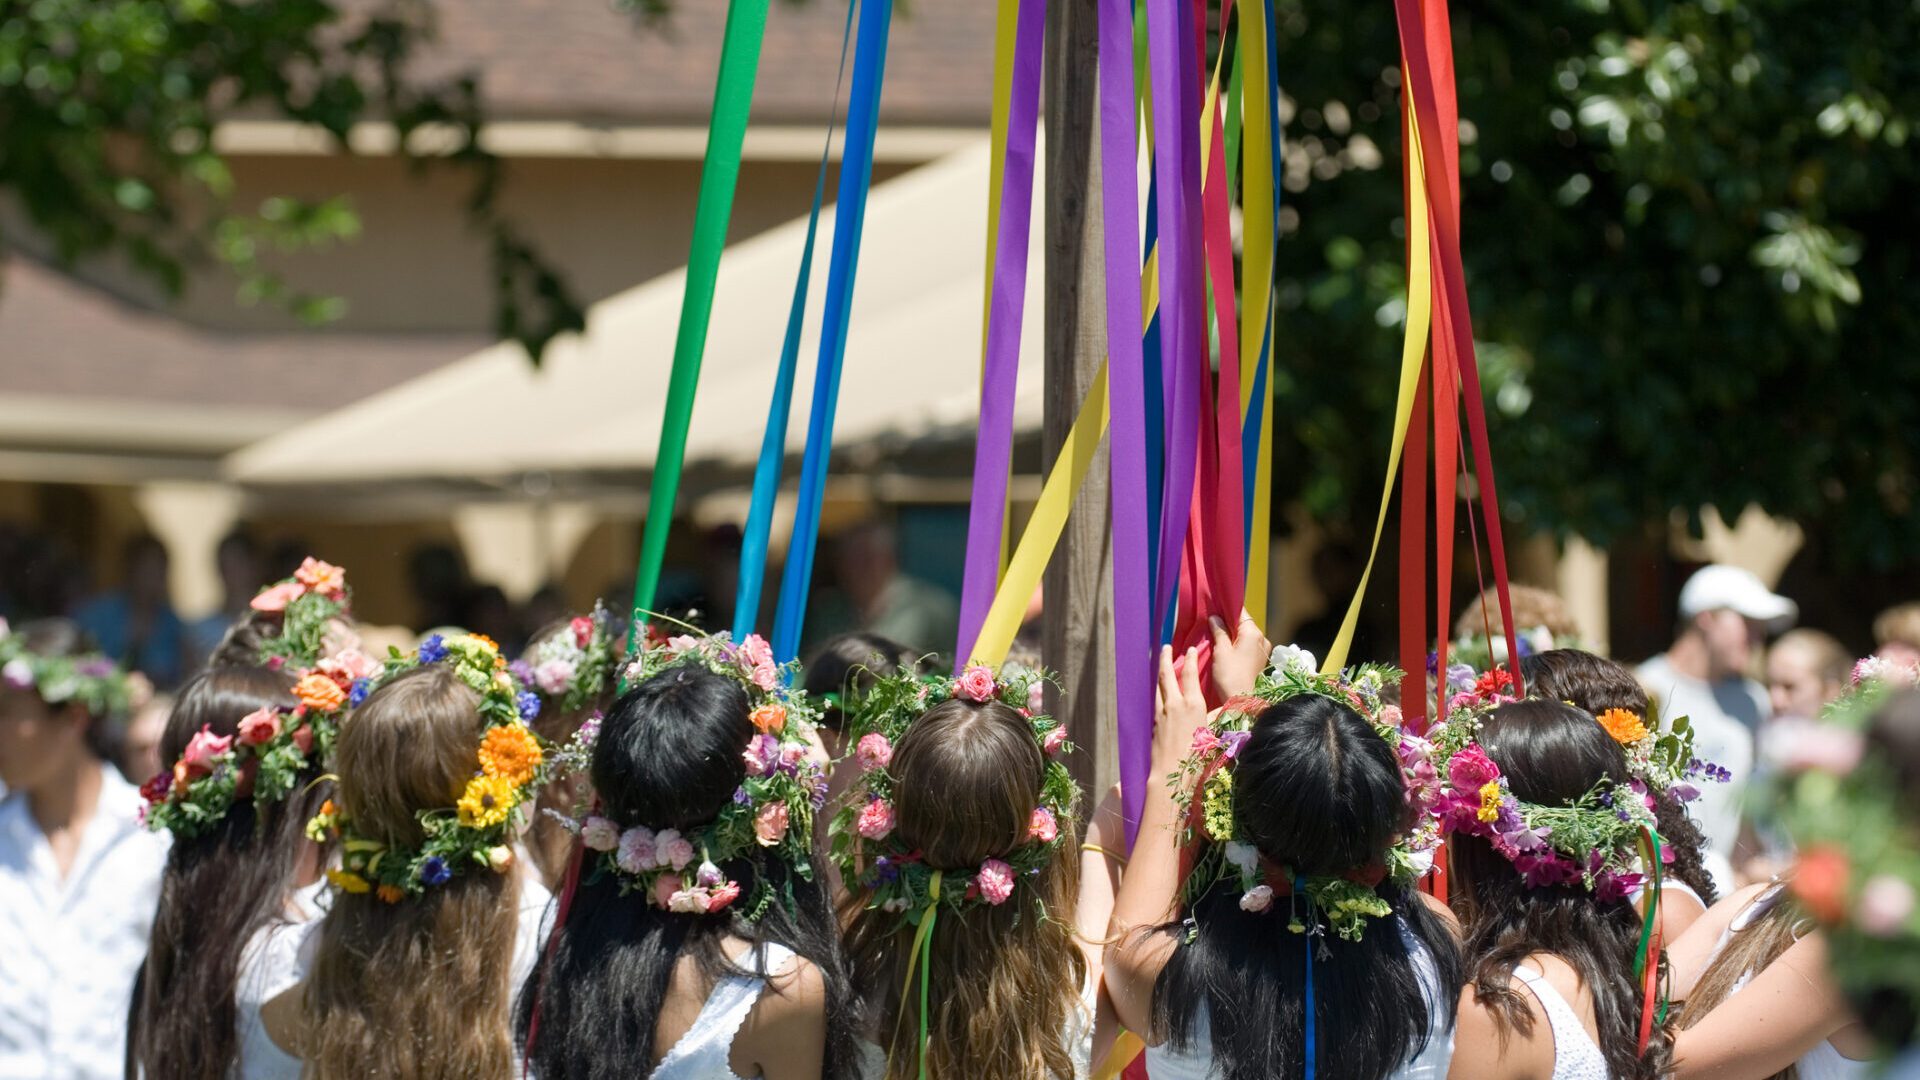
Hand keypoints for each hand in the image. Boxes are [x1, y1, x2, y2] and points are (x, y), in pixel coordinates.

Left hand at [1154, 644, 1209, 766]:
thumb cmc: (1198, 756)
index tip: (1190, 648)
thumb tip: (1229, 712)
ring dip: (1159, 672)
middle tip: (1165, 646)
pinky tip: (1158, 691)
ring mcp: (1162, 712)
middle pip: (1167, 674)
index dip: (1190, 659)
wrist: (1172, 772)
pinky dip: (1157, 690)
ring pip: (1158, 686)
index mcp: (1193, 704)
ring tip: (1160, 663)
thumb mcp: (1213, 734)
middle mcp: (1175, 704)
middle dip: (1166, 658)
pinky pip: (1155, 700)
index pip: (1191, 674)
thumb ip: (1218, 719)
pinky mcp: (1153, 722)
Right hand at [1208, 609, 1270, 698]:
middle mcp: (1262, 639)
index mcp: (1253, 633)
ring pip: (1245, 635)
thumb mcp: (1221, 651)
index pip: (1240, 612)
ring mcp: (1262, 650)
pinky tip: (1224, 648)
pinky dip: (1236, 644)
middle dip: (1227, 622)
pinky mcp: (1259, 660)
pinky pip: (1247, 646)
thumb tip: (1215, 617)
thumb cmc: (1230, 676)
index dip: (1226, 609)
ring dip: (1231, 634)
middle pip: (1243, 623)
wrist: (1243, 702)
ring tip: (1215, 636)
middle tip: (1210, 622)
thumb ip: (1219, 631)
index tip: (1213, 607)